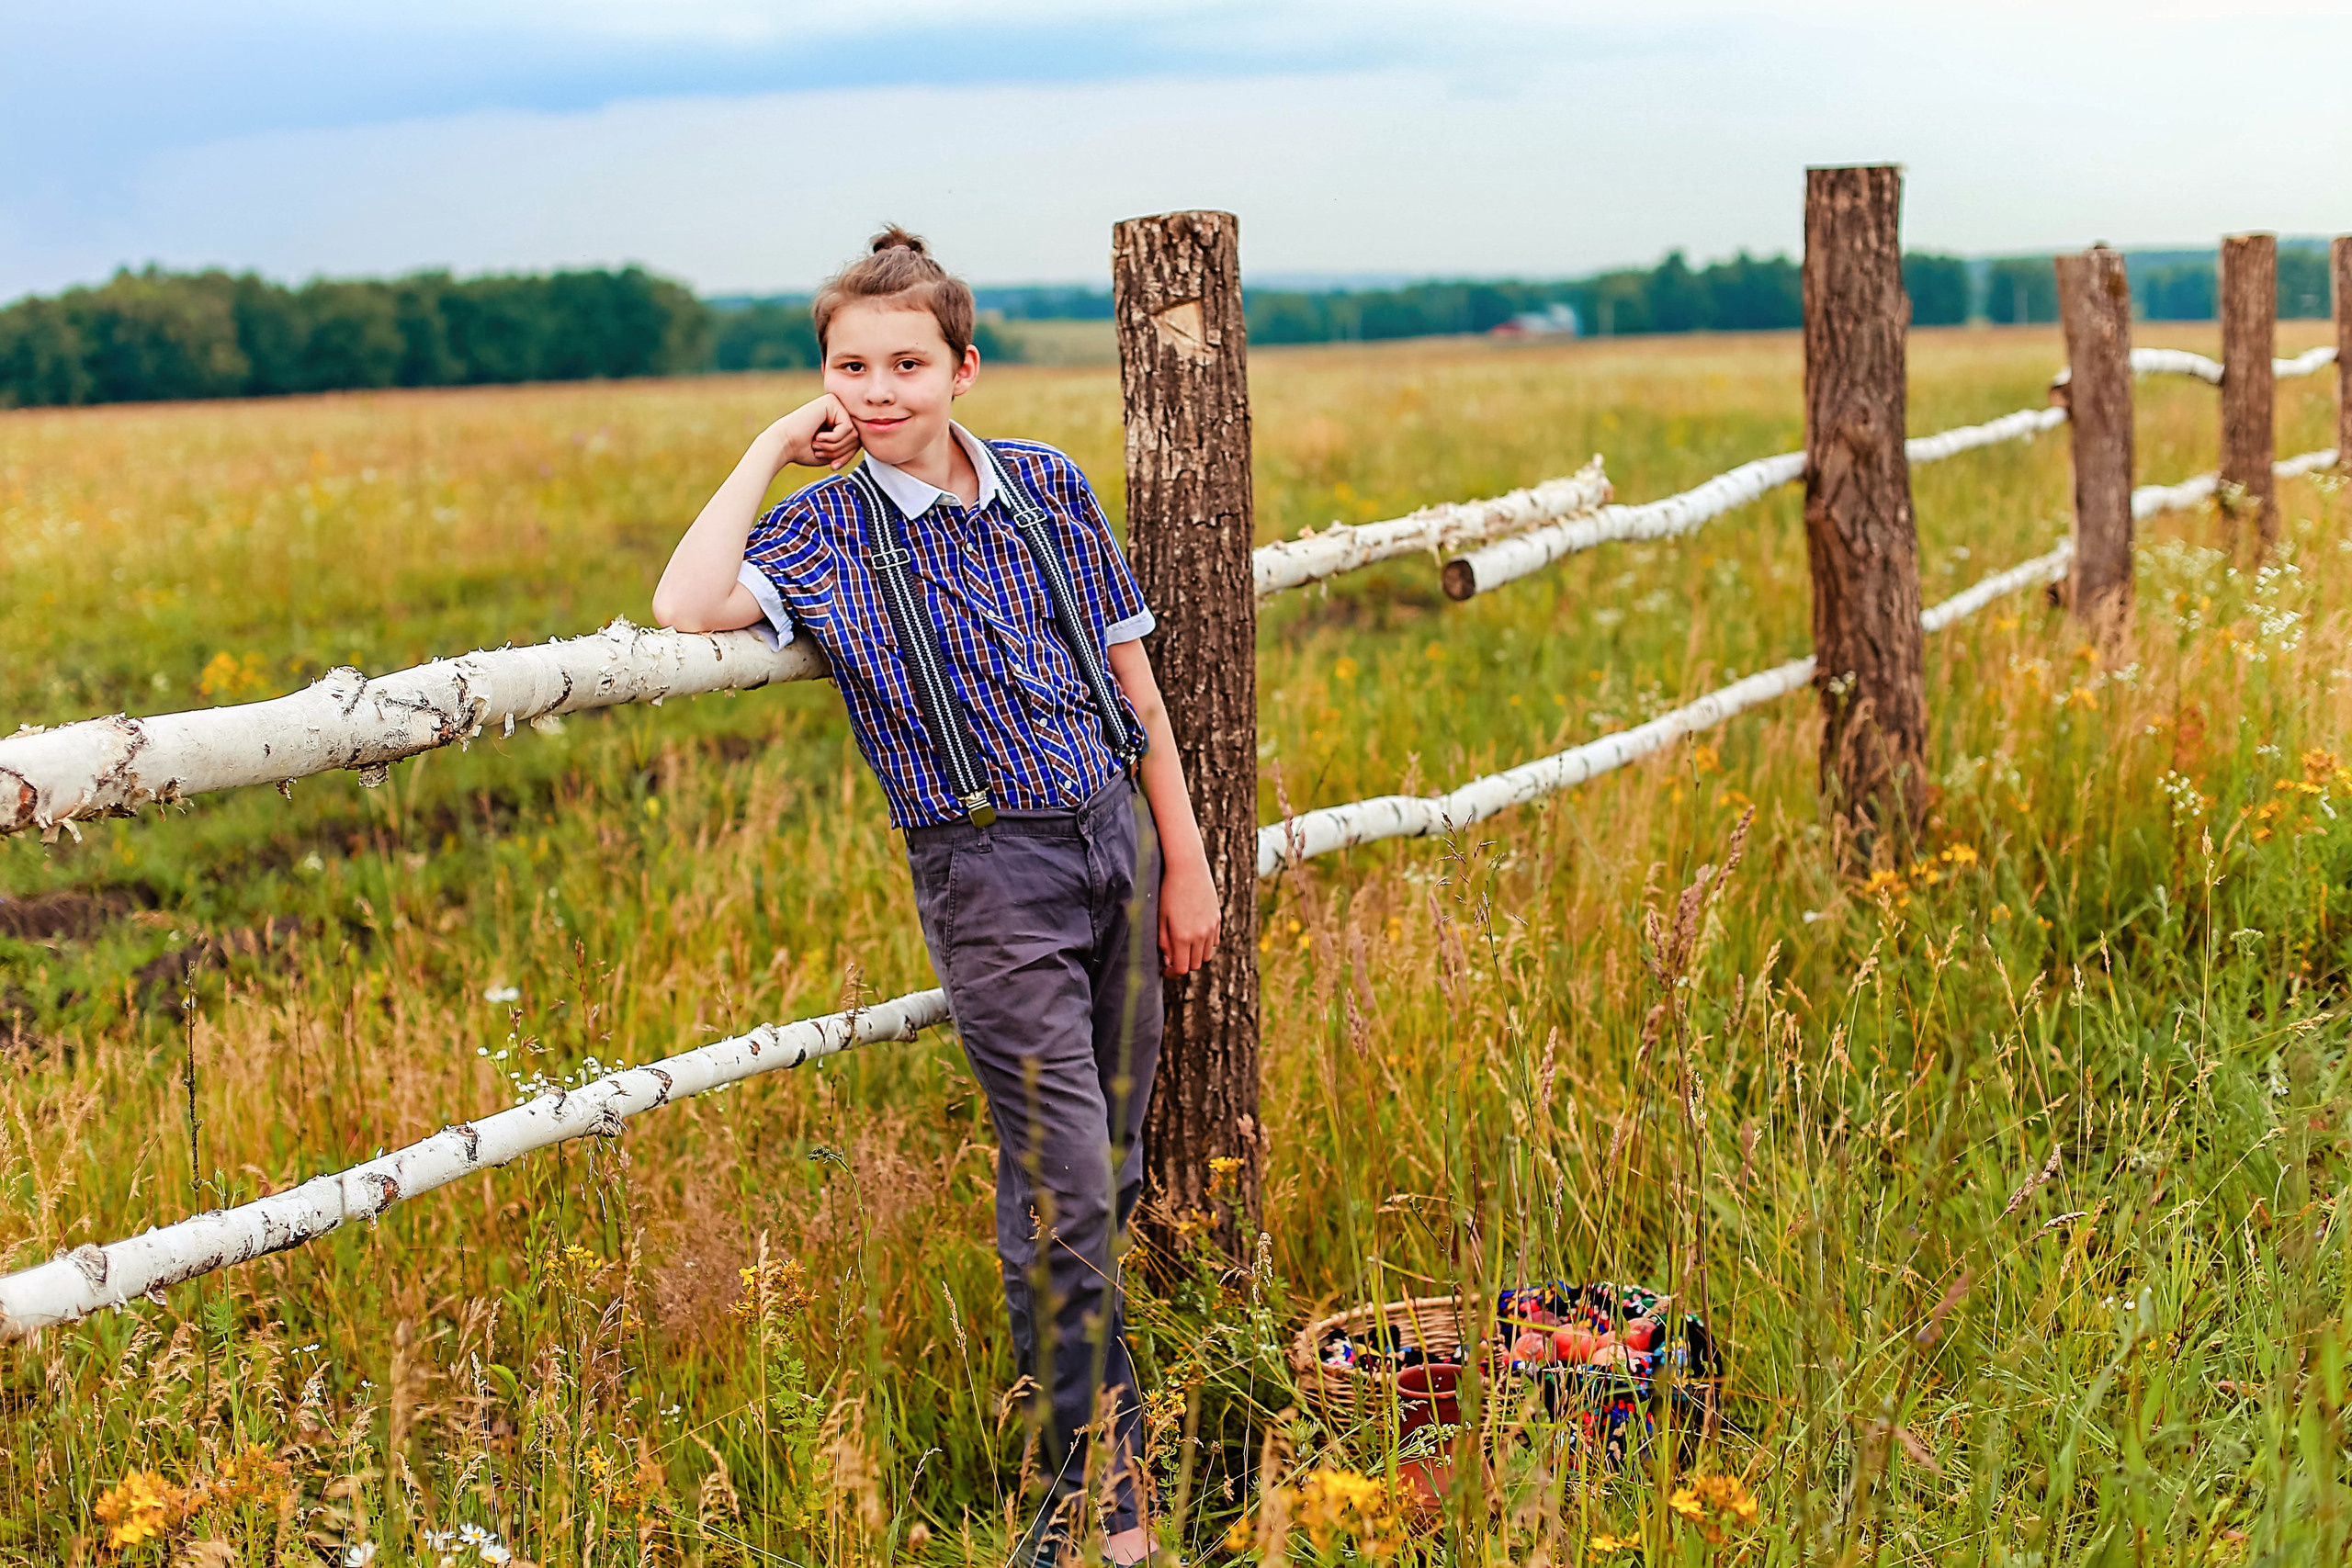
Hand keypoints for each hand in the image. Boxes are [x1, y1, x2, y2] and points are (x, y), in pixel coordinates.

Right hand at [767, 394, 861, 470]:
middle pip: (858, 437)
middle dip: (842, 452)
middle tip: (821, 452)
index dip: (848, 456)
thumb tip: (866, 442)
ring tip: (818, 444)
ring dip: (836, 446)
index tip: (834, 466)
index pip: (856, 441)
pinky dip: (834, 439)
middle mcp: (836, 409)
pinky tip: (818, 436)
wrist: (782, 445)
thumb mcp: (832, 453)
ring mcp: (835, 403)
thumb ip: (849, 446)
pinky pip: (847, 427)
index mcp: (835, 420)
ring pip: (854, 433)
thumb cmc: (803, 451)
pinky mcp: (832, 402)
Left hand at [1158, 854, 1220, 977]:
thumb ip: (1164, 942)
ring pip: (1206, 955)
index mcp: (1183, 937)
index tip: (1165, 969)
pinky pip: (1214, 941)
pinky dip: (1205, 943)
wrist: (1188, 868)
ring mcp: (1211, 927)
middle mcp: (1200, 935)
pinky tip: (1194, 933)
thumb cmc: (1168, 891)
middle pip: (1194, 964)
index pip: (1182, 969)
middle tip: (1172, 956)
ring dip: (1195, 954)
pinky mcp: (1217, 918)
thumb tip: (1168, 960)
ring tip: (1183, 945)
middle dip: (1183, 963)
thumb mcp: (1160, 917)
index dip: (1172, 972)